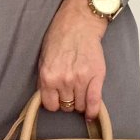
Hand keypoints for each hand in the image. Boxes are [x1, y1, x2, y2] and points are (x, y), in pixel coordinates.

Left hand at [36, 0, 109, 120]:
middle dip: (68, 102)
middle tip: (71, 92)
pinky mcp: (96, 76)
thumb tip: (48, 98)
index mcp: (48, 76)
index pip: (50, 105)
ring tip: (81, 93)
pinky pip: (95, 101)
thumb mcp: (43, 60)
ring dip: (80, 103)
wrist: (78, 24)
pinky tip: (92, 115)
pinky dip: (94, 111)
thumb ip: (45, 80)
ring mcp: (81, 79)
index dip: (55, 103)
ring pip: (81, 105)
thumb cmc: (59, 38)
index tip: (58, 99)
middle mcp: (63, 80)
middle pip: (67, 106)